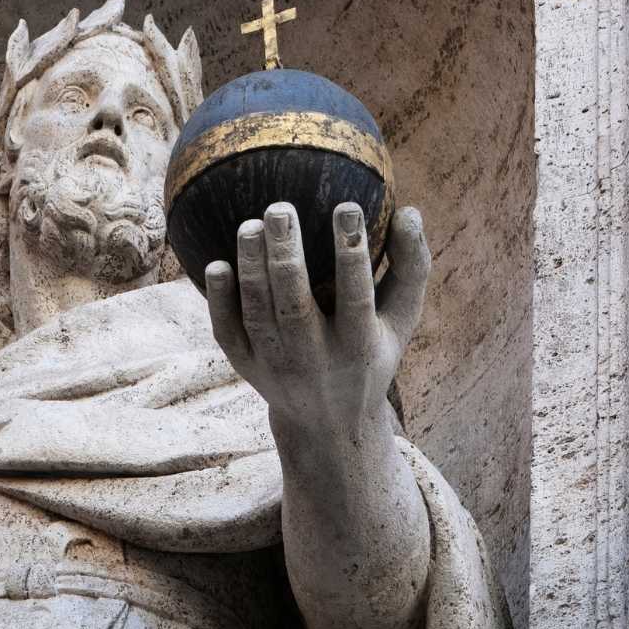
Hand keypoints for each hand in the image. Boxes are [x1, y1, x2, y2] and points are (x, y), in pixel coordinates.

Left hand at [204, 200, 429, 447]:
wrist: (330, 422)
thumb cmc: (372, 350)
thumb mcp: (401, 319)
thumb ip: (411, 266)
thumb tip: (409, 211)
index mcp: (358, 345)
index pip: (356, 295)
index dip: (351, 252)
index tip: (347, 206)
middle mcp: (315, 359)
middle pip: (294, 305)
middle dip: (287, 255)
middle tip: (280, 208)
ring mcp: (277, 366)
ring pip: (258, 314)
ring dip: (251, 268)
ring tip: (250, 224)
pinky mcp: (247, 367)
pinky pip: (228, 332)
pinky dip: (220, 301)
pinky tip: (216, 264)